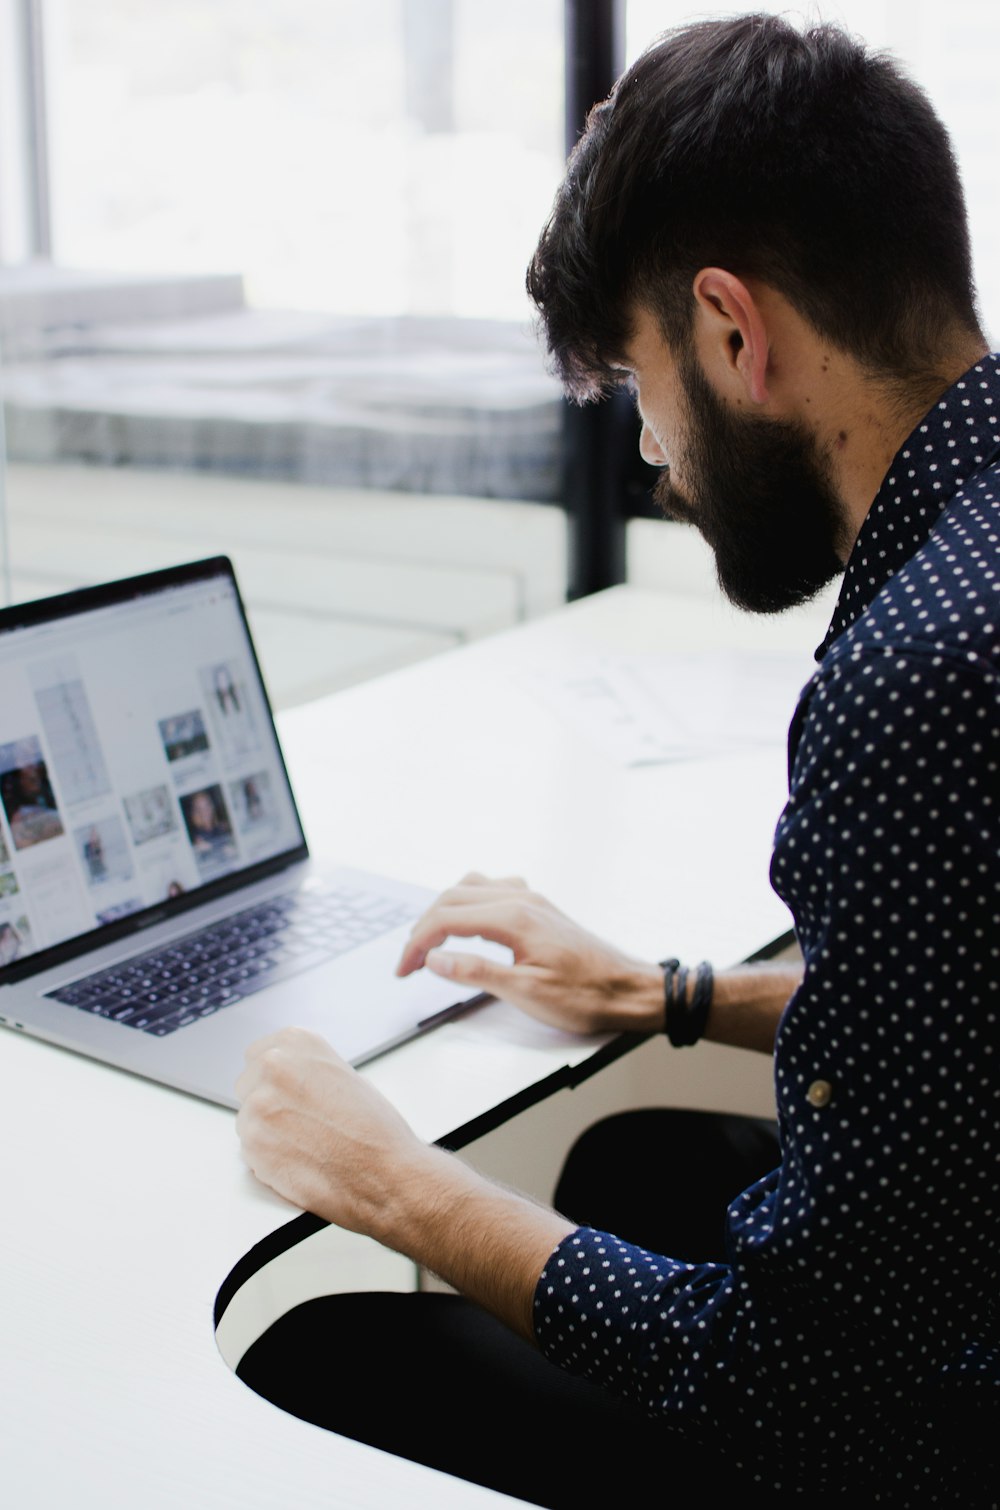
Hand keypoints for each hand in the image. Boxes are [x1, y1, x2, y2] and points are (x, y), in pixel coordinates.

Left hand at [235, 1027, 428, 1230]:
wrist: (387, 1174)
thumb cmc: (376, 1131)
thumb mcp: (344, 1076)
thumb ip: (307, 1072)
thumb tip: (290, 1083)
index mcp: (297, 1042)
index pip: (258, 1055)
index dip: (274, 1079)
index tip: (286, 1092)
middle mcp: (274, 1066)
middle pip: (247, 1085)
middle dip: (267, 1104)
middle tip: (298, 1122)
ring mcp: (259, 1104)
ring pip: (247, 1119)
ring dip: (267, 1133)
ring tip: (306, 1144)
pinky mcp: (252, 1144)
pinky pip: (249, 1150)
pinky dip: (267, 1159)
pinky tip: (299, 1160)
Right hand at [396, 872, 663, 1034]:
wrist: (629, 990)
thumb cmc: (585, 996)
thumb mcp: (525, 993)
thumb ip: (476, 972)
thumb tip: (435, 958)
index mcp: (514, 917)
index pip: (447, 919)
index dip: (417, 944)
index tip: (404, 969)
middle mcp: (521, 899)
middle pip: (452, 898)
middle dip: (424, 928)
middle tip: (410, 961)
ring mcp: (532, 900)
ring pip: (472, 887)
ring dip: (444, 909)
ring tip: (431, 940)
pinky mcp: (540, 908)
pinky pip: (495, 888)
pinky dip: (470, 900)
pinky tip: (471, 920)